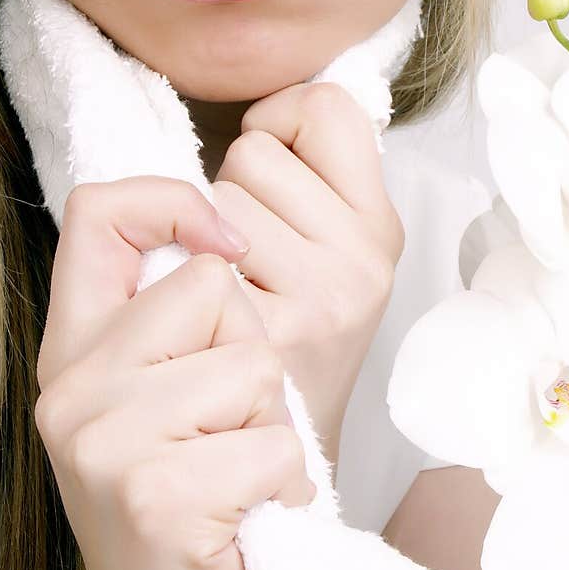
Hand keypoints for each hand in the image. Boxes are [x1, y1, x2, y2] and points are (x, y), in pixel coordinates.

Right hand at [36, 176, 315, 569]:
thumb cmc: (191, 502)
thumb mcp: (161, 397)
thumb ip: (171, 319)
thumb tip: (224, 234)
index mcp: (75, 349)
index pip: (97, 212)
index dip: (169, 200)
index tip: (221, 241)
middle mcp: (74, 388)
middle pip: (211, 284)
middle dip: (249, 353)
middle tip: (225, 431)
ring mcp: (104, 442)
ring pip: (252, 362)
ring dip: (271, 426)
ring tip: (235, 474)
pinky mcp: (154, 496)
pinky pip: (273, 444)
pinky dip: (284, 484)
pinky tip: (246, 517)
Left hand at [210, 82, 405, 465]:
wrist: (287, 464)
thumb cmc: (293, 342)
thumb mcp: (334, 251)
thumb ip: (314, 177)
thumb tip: (273, 106)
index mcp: (381, 223)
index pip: (327, 105)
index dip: (284, 121)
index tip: (276, 167)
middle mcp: (364, 256)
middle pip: (254, 150)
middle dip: (232, 190)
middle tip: (251, 257)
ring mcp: (323, 297)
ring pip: (215, 196)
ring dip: (203, 236)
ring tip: (233, 291)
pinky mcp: (273, 336)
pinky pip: (197, 256)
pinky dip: (187, 283)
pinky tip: (216, 325)